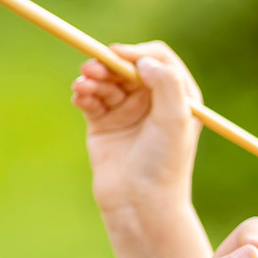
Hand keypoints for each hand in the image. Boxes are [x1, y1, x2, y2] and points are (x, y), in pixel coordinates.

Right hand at [71, 41, 201, 224]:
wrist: (139, 205)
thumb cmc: (164, 165)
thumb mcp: (174, 121)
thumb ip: (166, 84)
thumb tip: (143, 61)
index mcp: (177, 95)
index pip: (157, 59)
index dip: (136, 53)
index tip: (117, 55)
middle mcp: (152, 100)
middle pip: (126, 66)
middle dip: (107, 64)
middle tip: (91, 68)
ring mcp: (127, 110)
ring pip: (106, 80)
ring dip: (92, 79)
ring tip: (81, 87)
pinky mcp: (103, 123)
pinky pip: (91, 98)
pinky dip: (83, 94)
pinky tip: (79, 98)